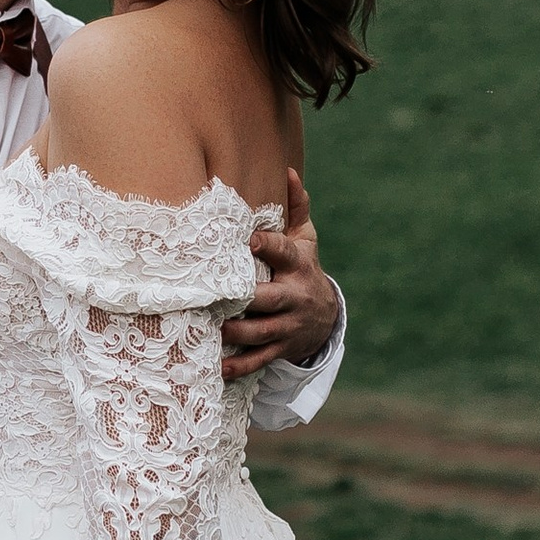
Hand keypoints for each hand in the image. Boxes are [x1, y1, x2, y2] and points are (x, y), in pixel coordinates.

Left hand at [221, 167, 337, 381]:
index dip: (268, 246)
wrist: (326, 319)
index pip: (284, 253)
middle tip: (218, 294)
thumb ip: (296, 209)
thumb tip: (289, 171)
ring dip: (237, 332)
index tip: (249, 240)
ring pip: (262, 331)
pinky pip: (259, 359)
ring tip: (213, 328)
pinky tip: (217, 368)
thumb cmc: (304, 269)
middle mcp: (294, 296)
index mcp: (298, 266)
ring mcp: (288, 325)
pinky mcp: (281, 348)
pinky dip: (239, 365)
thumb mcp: (306, 240)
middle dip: (247, 298)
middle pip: (271, 298)